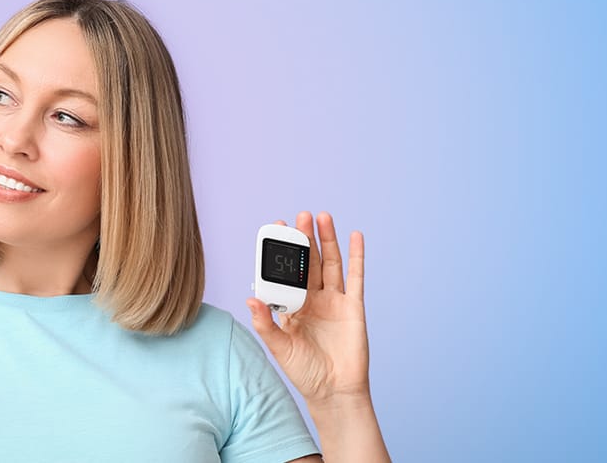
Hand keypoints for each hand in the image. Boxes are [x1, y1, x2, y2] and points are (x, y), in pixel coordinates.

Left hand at [246, 211, 370, 406]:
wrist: (333, 391)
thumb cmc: (304, 371)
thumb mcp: (279, 348)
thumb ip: (266, 324)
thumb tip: (249, 300)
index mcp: (291, 306)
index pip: (285, 272)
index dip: (281, 252)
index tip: (276, 229)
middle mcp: (312, 299)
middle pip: (308, 262)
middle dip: (304, 239)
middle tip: (300, 216)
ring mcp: (334, 301)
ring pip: (330, 263)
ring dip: (327, 240)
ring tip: (322, 217)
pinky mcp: (354, 307)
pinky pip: (356, 277)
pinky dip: (357, 256)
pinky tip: (355, 236)